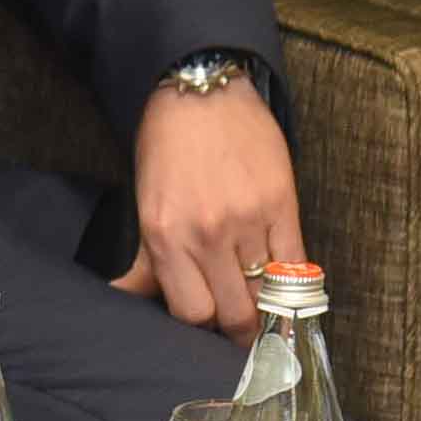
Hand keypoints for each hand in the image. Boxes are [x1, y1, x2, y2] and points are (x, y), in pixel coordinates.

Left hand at [111, 74, 303, 334]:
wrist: (202, 92)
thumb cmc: (168, 150)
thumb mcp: (146, 205)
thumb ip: (146, 262)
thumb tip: (125, 299)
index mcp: (165, 236)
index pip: (192, 314)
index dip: (204, 325)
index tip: (211, 322)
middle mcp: (205, 233)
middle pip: (234, 314)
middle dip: (239, 328)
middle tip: (241, 323)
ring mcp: (247, 219)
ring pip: (266, 295)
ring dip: (265, 306)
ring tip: (262, 303)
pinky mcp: (281, 203)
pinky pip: (295, 265)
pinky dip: (291, 283)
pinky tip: (285, 286)